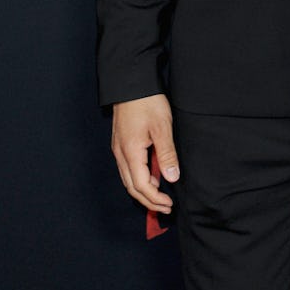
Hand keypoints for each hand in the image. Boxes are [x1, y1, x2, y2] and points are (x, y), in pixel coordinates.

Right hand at [111, 93, 178, 212]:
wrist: (131, 82)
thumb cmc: (147, 102)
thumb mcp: (162, 127)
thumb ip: (166, 154)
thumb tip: (171, 179)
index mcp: (130, 152)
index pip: (141, 186)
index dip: (155, 199)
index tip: (169, 204)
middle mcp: (120, 154)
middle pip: (131, 187)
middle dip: (148, 201)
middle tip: (166, 207)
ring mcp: (118, 148)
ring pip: (128, 179)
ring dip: (143, 191)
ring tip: (160, 197)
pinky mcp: (120, 143)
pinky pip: (127, 168)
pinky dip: (139, 179)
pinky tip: (152, 177)